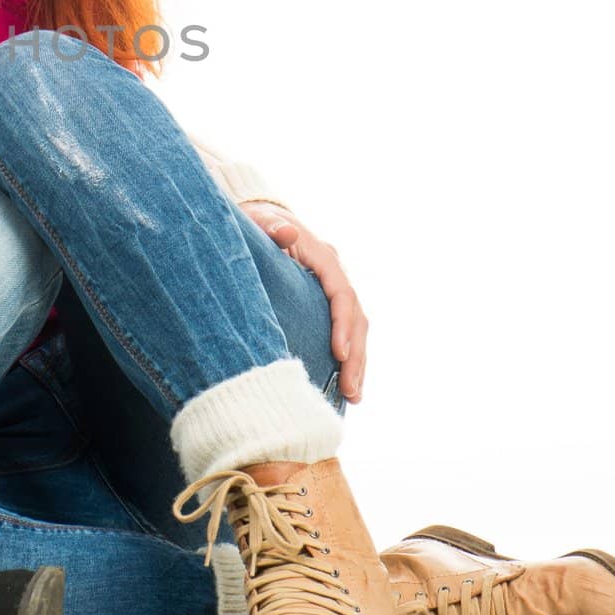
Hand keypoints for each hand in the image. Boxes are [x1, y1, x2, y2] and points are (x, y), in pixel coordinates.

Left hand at [242, 205, 368, 402]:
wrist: (262, 219)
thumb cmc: (258, 223)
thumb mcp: (261, 222)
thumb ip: (273, 228)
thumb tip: (286, 233)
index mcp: (323, 257)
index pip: (342, 294)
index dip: (342, 324)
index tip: (338, 354)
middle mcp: (335, 274)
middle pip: (356, 317)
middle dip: (356, 355)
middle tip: (351, 391)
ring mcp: (334, 289)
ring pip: (356, 328)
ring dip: (357, 362)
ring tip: (353, 396)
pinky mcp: (327, 302)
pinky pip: (345, 331)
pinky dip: (347, 357)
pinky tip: (343, 384)